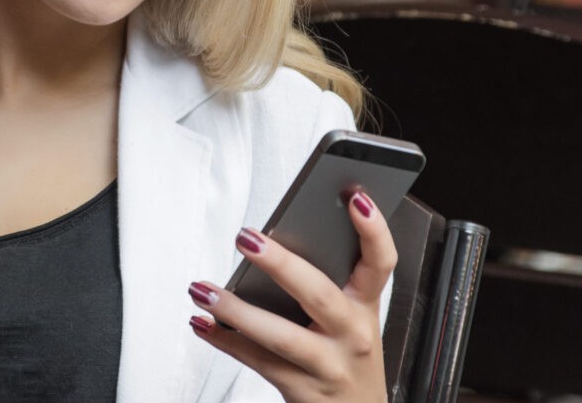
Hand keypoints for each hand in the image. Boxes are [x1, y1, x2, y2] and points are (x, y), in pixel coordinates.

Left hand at [188, 191, 393, 402]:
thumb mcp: (349, 320)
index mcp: (365, 307)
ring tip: (202, 290)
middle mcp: (352, 335)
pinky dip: (224, 339)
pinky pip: (257, 361)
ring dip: (235, 310)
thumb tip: (270, 243)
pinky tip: (202, 322)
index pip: (380, 263)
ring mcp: (329, 365)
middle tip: (246, 239)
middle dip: (280, 264)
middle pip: (317, 294)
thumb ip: (323, 284)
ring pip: (279, 335)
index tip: (354, 197)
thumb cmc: (344, 356)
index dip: (373, 230)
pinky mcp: (302, 390)